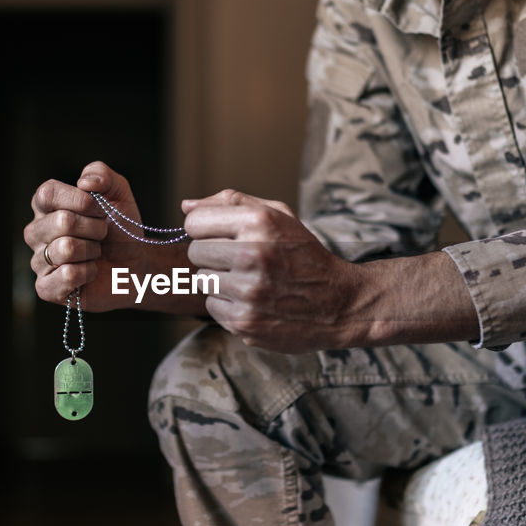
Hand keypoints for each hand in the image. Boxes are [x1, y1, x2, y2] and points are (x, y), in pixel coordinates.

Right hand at [24, 161, 148, 311]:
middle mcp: (36, 232)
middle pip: (61, 221)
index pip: (47, 193)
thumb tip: (84, 182)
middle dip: (95, 228)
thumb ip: (102, 174)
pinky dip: (88, 272)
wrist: (136, 264)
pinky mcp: (46, 287)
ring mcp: (39, 260)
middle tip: (102, 234)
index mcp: (46, 206)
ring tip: (96, 253)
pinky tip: (91, 271)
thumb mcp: (119, 193)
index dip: (79, 200)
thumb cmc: (120, 229)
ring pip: (65, 248)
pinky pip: (66, 276)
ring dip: (93, 250)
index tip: (100, 208)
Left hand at [183, 189, 363, 351]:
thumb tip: (185, 205)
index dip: (206, 229)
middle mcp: (253, 255)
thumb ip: (231, 203)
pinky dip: (228, 304)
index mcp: (259, 222)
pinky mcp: (244, 321)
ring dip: (220, 281)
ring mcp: (248, 292)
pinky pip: (212, 306)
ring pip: (202, 280)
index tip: (222, 236)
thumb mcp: (278, 216)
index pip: (195, 222)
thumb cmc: (304, 255)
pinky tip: (254, 300)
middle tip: (240, 261)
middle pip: (194, 252)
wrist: (339, 303)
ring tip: (250, 281)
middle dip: (213, 255)